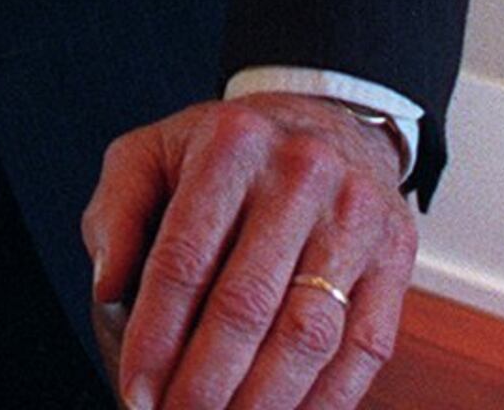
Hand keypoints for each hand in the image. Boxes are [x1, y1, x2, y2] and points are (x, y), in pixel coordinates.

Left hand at [80, 96, 414, 409]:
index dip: (156, 337)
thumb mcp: (154, 154)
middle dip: (204, 384)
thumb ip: (115, 213)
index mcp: (232, 145)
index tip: (137, 389)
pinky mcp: (395, 257)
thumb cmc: (231, 153)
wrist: (329, 122)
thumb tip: (108, 286)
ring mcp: (357, 216)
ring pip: (308, 335)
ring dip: (262, 402)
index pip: (184, 260)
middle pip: (246, 305)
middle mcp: (301, 174)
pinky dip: (324, 401)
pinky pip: (364, 348)